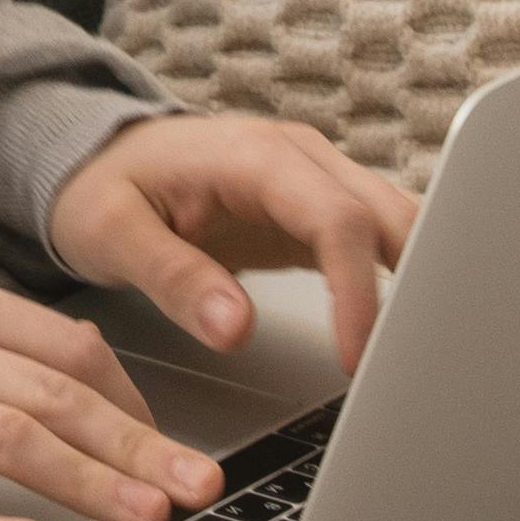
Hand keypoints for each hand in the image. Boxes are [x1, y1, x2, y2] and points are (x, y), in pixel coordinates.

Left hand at [47, 108, 419, 382]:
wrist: (98, 157)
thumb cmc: (102, 187)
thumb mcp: (112, 234)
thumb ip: (173, 278)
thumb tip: (235, 328)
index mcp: (255, 157)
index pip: (338, 220)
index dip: (358, 291)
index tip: (357, 357)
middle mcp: (301, 159)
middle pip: (389, 216)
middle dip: (417, 285)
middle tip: (416, 363)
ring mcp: (317, 181)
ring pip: (398, 225)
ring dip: (419, 283)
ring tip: (422, 355)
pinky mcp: (319, 211)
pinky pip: (377, 243)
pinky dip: (398, 284)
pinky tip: (403, 333)